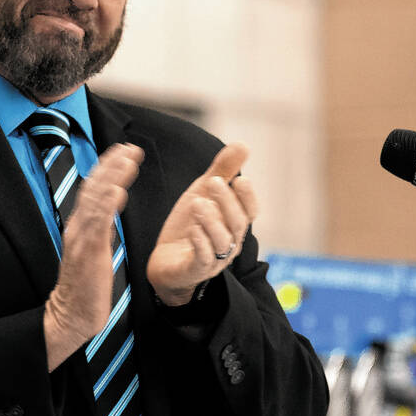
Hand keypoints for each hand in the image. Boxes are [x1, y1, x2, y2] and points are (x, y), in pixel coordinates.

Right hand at [43, 143, 142, 370]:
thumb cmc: (87, 286)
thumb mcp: (95, 249)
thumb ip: (101, 227)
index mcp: (80, 226)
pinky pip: (97, 224)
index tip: (124, 151)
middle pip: (93, 186)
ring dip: (113, 176)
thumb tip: (112, 208)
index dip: (108, 167)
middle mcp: (77, 227)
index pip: (93, 189)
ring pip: (95, 199)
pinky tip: (119, 190)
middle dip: (111, 163)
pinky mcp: (88, 252)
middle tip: (130, 147)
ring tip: (129, 159)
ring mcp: (81, 238)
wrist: (72, 314)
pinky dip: (107, 204)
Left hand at [147, 143, 259, 306]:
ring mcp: (214, 260)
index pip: (250, 211)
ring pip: (222, 242)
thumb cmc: (190, 226)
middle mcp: (229, 243)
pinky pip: (203, 259)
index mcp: (233, 224)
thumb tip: (244, 145)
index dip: (247, 197)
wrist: (165, 262)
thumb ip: (222, 171)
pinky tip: (192, 229)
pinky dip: (200, 243)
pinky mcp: (194, 271)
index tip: (240, 178)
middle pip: (237, 224)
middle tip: (214, 182)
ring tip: (198, 203)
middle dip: (227, 202)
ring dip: (212, 221)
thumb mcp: (203, 193)